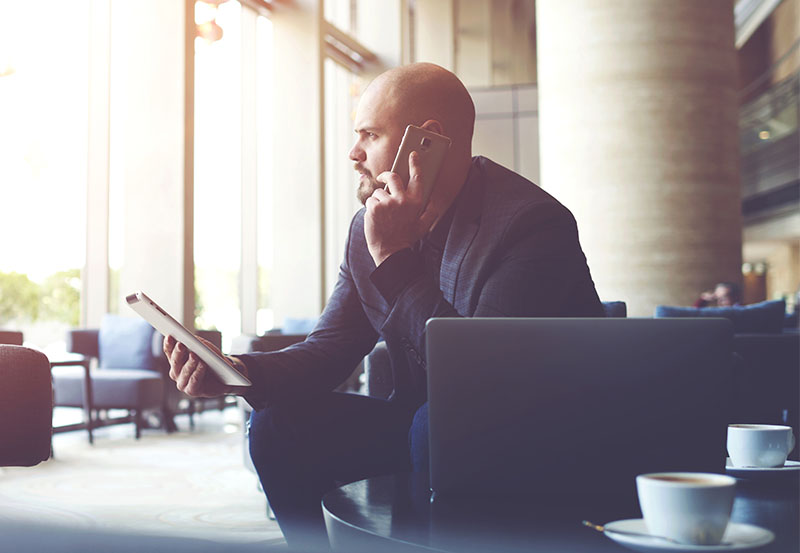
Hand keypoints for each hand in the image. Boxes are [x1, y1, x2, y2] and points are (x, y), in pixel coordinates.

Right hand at [163, 334, 248, 397]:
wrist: (225, 378)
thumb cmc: (213, 361)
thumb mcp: (206, 349)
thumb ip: (197, 343)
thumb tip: (192, 339)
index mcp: (176, 360)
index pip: (169, 351)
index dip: (168, 344)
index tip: (170, 336)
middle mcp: (176, 372)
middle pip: (175, 361)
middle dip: (178, 352)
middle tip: (181, 344)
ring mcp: (182, 382)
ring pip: (184, 371)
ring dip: (189, 363)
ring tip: (194, 355)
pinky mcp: (191, 390)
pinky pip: (193, 381)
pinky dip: (198, 372)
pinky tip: (202, 365)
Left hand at [365, 151, 438, 265]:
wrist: (390, 251)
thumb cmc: (406, 238)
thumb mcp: (423, 226)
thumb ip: (431, 213)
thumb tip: (435, 203)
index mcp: (416, 202)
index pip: (417, 178)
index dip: (415, 164)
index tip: (413, 154)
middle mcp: (403, 200)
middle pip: (393, 177)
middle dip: (386, 176)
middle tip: (382, 178)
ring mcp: (388, 203)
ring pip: (379, 192)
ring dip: (379, 201)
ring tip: (383, 215)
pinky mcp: (375, 207)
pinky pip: (370, 200)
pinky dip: (371, 208)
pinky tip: (376, 218)